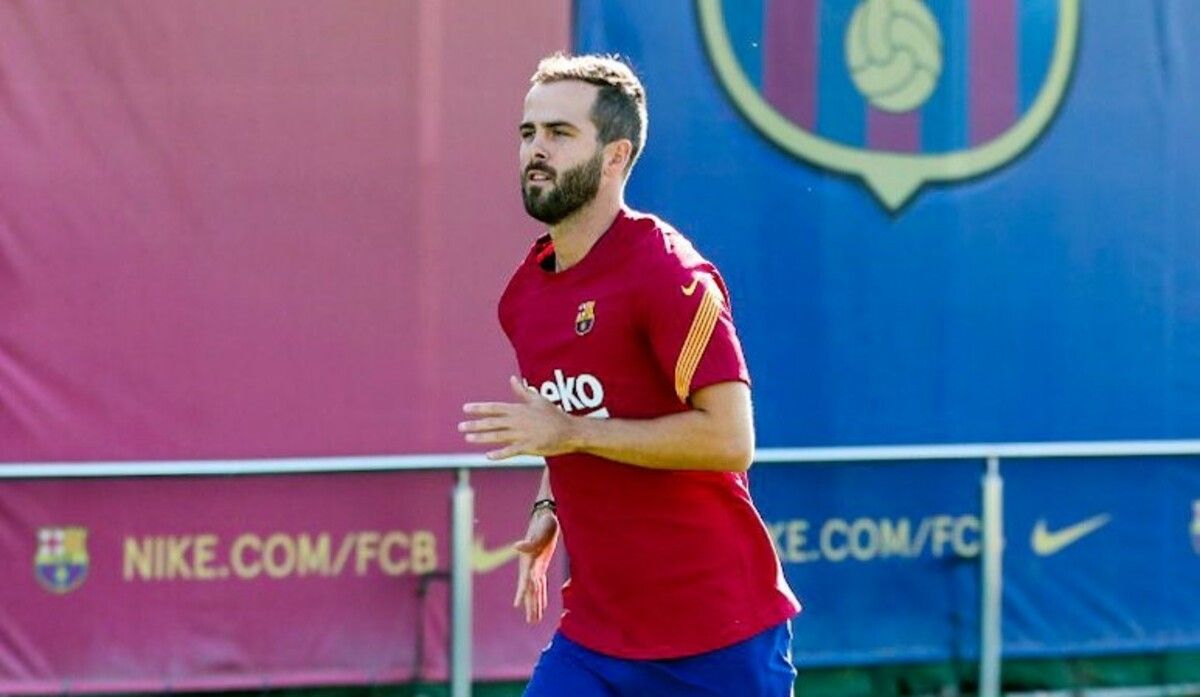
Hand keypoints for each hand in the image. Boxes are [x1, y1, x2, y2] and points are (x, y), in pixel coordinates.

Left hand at [459, 376, 577, 459]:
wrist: (569, 431)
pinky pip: (511, 451)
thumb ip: (522, 390)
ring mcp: (522, 435)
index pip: (495, 408)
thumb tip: (512, 379)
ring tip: (468, 438)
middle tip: (460, 426)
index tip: (465, 408)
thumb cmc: (554, 414)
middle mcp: (518, 421)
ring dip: (482, 437)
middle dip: (475, 424)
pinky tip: (488, 456)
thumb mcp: (538, 399)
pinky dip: (500, 454)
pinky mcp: (529, 447)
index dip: (480, 408)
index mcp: (519, 409)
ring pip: (498, 436)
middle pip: (492, 422)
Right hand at [513, 508, 558, 622]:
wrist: (546, 516)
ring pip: (535, 590)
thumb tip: (517, 547)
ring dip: (535, 605)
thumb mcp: (539, 532)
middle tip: (532, 622)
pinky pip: (540, 584)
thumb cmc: (543, 523)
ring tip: (534, 620)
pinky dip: (541, 595)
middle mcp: (529, 567)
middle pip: (529, 590)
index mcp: (528, 561)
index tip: (517, 606)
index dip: (522, 593)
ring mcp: (535, 567)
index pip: (525, 580)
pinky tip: (542, 604)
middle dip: (530, 606)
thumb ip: (529, 542)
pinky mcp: (541, 565)